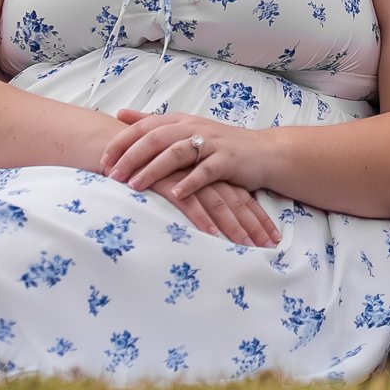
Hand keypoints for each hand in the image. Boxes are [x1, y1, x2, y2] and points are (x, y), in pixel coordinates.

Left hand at [101, 109, 271, 200]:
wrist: (261, 153)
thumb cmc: (218, 144)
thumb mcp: (184, 129)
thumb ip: (152, 122)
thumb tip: (120, 114)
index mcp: (179, 120)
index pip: (143, 127)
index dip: (121, 143)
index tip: (101, 161)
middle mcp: (193, 127)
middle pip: (156, 138)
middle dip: (131, 157)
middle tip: (111, 176)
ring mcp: (211, 143)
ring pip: (177, 153)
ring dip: (153, 169)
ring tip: (135, 186)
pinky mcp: (227, 161)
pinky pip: (205, 171)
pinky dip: (189, 182)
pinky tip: (175, 194)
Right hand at [146, 174, 280, 248]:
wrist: (117, 142)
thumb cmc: (148, 163)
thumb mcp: (178, 177)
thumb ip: (195, 191)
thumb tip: (214, 212)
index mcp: (209, 172)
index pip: (240, 196)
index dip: (256, 216)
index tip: (272, 236)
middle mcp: (203, 174)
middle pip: (235, 201)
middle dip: (253, 225)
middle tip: (269, 246)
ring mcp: (188, 176)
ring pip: (217, 203)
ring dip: (233, 226)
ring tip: (247, 246)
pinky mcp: (168, 181)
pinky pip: (189, 202)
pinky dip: (202, 218)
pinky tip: (212, 235)